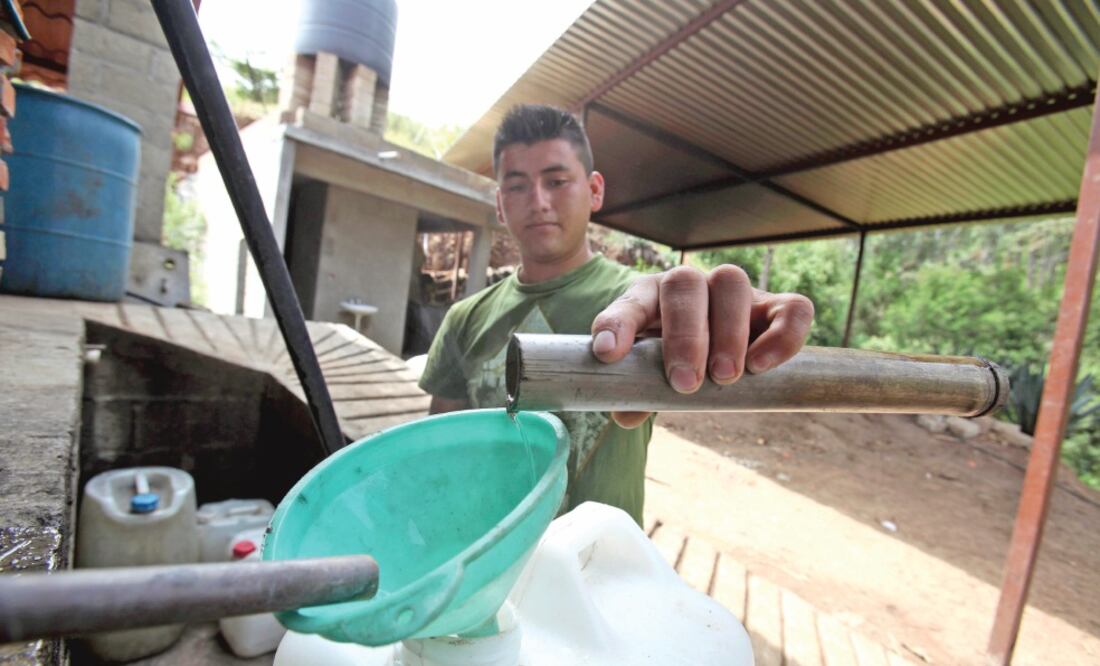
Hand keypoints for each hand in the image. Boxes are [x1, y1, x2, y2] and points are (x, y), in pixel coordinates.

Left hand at [590, 265, 813, 427]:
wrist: (713, 348)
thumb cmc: (673, 361)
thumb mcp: (650, 376)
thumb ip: (638, 392)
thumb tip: (626, 413)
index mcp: (650, 297)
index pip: (630, 302)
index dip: (617, 325)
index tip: (608, 355)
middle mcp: (691, 284)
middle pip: (685, 283)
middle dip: (684, 334)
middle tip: (685, 382)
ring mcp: (735, 292)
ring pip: (732, 283)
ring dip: (727, 331)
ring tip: (724, 377)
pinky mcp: (775, 307)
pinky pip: (792, 307)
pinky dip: (781, 334)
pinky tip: (762, 366)